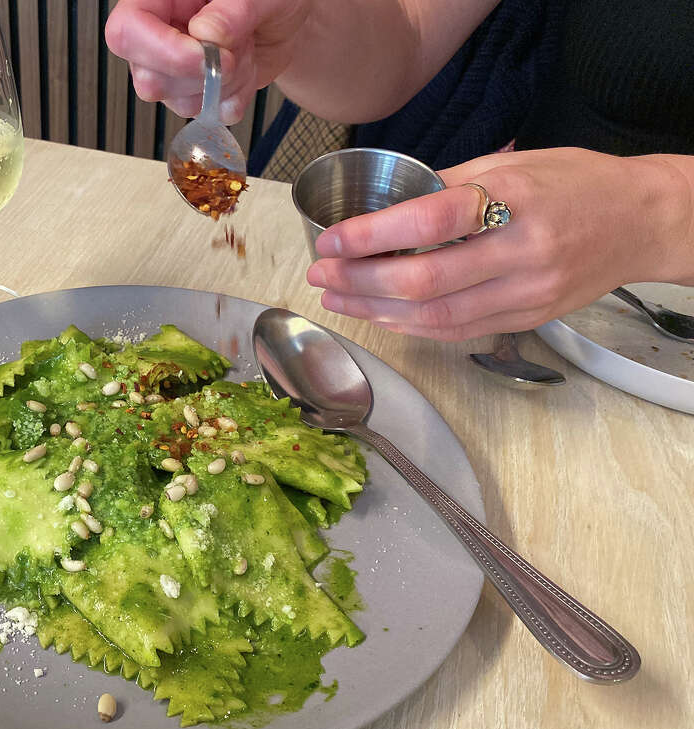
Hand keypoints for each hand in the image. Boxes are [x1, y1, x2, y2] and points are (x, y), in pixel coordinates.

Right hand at [104, 0, 304, 122]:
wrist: (284, 16)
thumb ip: (231, 10)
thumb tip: (206, 33)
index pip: (126, 31)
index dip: (161, 51)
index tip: (203, 56)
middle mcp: (159, 34)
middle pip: (147, 78)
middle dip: (199, 76)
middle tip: (232, 56)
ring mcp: (173, 68)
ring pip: (177, 101)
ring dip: (223, 85)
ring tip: (243, 52)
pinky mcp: (194, 92)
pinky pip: (205, 114)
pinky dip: (233, 99)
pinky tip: (244, 71)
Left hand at [306, 148, 693, 340]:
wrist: (643, 221)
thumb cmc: (576, 182)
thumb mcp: (514, 162)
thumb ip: (449, 186)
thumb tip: (385, 207)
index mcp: (515, 198)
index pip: (430, 220)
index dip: (372, 235)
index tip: (331, 240)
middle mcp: (522, 251)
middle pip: (424, 280)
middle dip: (360, 280)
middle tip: (320, 272)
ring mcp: (527, 292)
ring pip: (435, 316)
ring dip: (375, 309)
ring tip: (336, 296)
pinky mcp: (528, 319)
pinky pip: (456, 331)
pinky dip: (410, 325)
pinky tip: (379, 313)